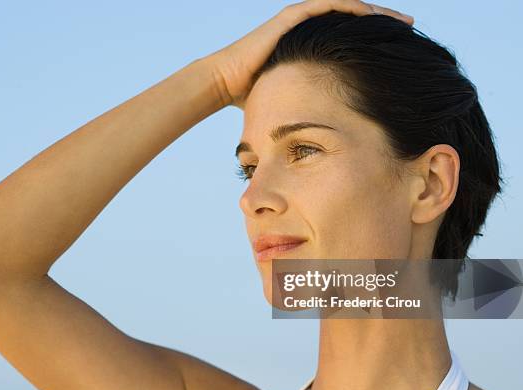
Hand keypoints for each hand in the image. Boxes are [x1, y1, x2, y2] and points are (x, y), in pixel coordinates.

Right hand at [206, 0, 413, 108]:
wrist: (225, 82)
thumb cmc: (252, 95)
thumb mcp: (291, 98)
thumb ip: (309, 103)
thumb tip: (323, 130)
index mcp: (310, 46)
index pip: (350, 39)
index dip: (374, 42)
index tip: (399, 52)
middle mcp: (308, 28)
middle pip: (355, 21)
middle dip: (383, 25)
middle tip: (411, 30)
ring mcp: (300, 19)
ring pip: (348, 9)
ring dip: (376, 14)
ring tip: (402, 22)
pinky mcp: (294, 16)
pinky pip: (330, 6)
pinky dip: (353, 9)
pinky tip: (374, 15)